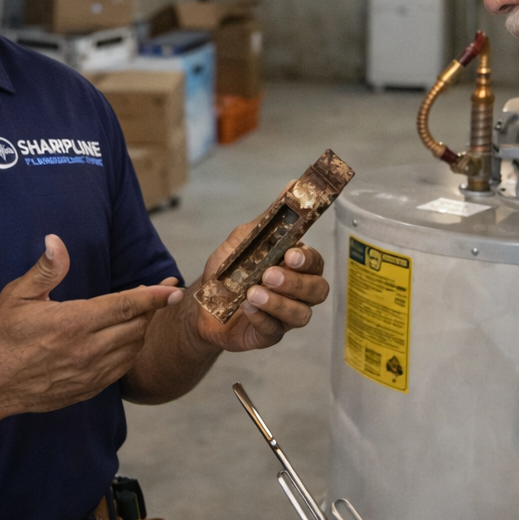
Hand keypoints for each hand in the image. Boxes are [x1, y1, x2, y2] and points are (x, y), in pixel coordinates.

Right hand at [0, 234, 182, 421]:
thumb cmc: (1, 336)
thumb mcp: (17, 296)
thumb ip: (45, 269)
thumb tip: (56, 241)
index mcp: (73, 323)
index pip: (126, 305)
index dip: (154, 295)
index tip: (173, 286)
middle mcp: (87, 350)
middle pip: (136, 326)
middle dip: (151, 308)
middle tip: (157, 292)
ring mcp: (90, 373)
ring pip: (133, 348)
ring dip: (141, 329)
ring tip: (140, 313)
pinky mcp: (88, 388)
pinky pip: (122, 369)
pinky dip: (130, 351)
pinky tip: (125, 339)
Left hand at [193, 218, 328, 351]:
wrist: (201, 302)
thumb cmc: (228, 269)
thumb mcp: (245, 238)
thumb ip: (271, 217)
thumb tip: (292, 184)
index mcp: (295, 267)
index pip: (315, 263)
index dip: (307, 261)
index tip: (290, 255)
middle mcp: (297, 293)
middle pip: (317, 291)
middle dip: (295, 283)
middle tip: (268, 275)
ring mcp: (285, 316)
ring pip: (300, 315)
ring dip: (278, 303)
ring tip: (252, 293)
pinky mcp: (269, 335)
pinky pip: (274, 331)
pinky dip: (261, 318)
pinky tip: (246, 308)